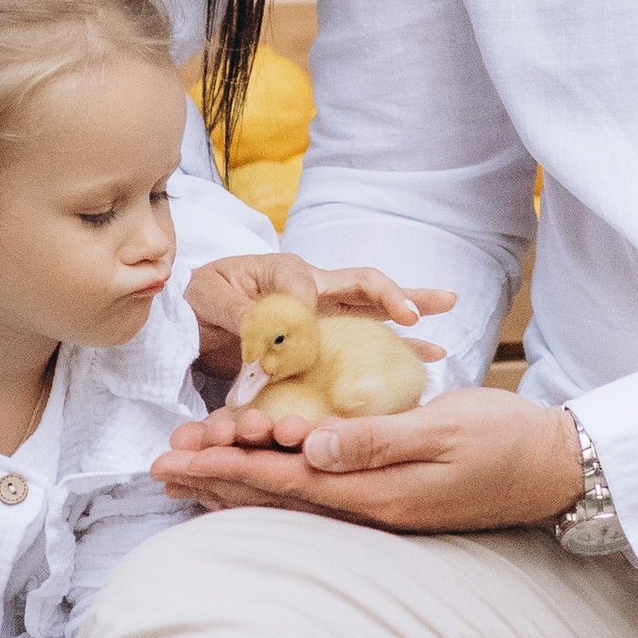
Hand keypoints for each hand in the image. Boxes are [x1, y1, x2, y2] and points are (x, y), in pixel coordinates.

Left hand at [153, 385, 580, 536]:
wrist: (559, 469)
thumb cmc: (507, 441)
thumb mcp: (444, 430)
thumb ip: (376, 438)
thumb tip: (311, 448)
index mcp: (375, 490)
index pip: (281, 478)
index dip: (224, 466)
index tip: (174, 458)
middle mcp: (368, 507)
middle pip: (273, 496)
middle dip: (212, 478)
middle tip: (155, 466)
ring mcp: (379, 508)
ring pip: (289, 499)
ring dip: (235, 484)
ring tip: (186, 474)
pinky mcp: (390, 499)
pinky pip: (315, 498)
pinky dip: (274, 487)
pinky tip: (255, 482)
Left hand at [184, 248, 454, 380]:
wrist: (191, 319)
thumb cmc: (201, 300)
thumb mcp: (210, 298)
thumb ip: (240, 318)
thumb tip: (269, 353)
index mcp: (284, 273)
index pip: (306, 289)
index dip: (300, 319)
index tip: (284, 351)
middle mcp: (313, 290)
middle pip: (363, 286)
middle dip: (399, 295)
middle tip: (435, 307)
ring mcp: (322, 318)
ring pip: (372, 315)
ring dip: (408, 317)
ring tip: (446, 325)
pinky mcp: (321, 345)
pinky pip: (361, 347)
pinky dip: (392, 355)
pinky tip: (423, 364)